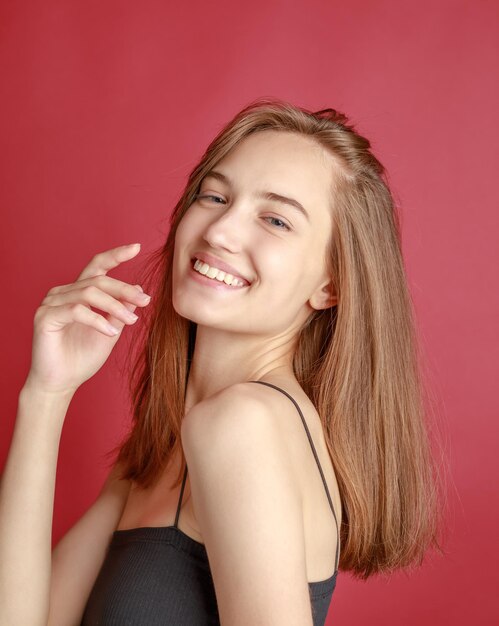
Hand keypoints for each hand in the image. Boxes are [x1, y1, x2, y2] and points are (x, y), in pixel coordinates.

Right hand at [22, 242, 151, 395]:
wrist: (62, 383)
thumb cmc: (83, 358)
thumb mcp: (111, 330)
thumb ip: (121, 310)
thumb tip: (138, 288)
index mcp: (79, 292)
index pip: (98, 266)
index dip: (116, 255)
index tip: (137, 247)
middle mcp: (64, 292)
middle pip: (99, 280)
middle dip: (125, 289)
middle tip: (145, 300)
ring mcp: (52, 302)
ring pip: (89, 293)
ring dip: (115, 306)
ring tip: (132, 321)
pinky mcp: (45, 316)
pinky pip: (77, 310)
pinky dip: (97, 320)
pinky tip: (111, 332)